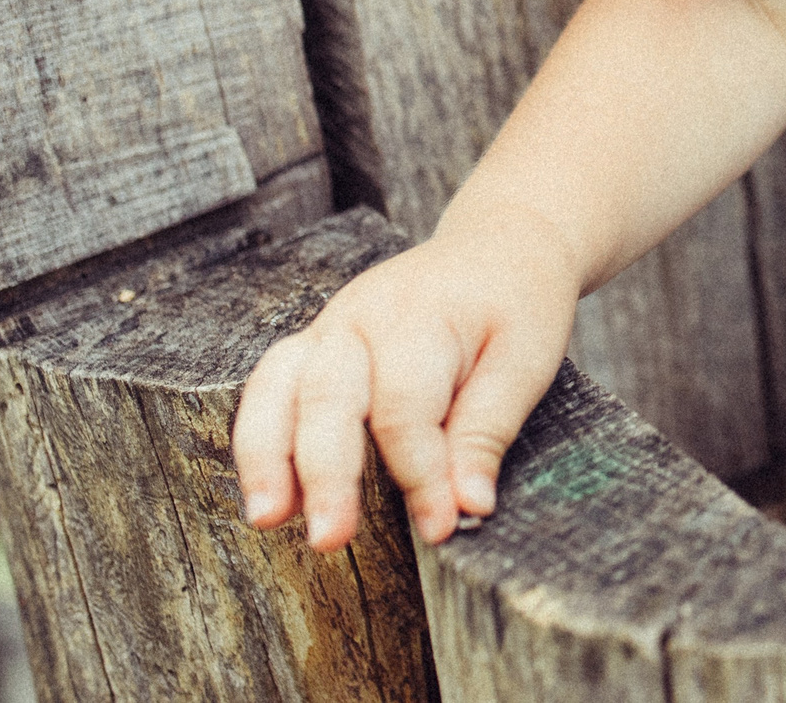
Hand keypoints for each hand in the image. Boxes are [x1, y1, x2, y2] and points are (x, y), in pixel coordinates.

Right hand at [231, 220, 578, 550]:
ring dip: (266, 455)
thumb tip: (467, 510)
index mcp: (422, 316)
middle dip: (326, 472)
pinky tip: (269, 492)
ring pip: (277, 386)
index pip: (406, 408)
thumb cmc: (516, 304)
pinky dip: (259, 438)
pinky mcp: (316, 344)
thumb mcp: (525, 363)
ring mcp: (329, 326)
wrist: (500, 246)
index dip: (419, 475)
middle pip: (328, 396)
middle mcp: (362, 316)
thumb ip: (487, 434)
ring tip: (269, 518)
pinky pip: (270, 387)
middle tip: (331, 538)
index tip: (440, 527)